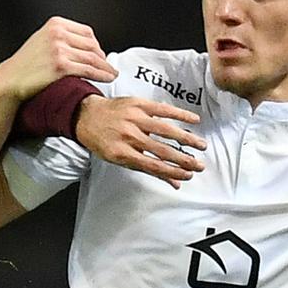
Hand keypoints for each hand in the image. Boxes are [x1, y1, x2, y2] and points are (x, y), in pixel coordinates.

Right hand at [0, 17, 116, 100]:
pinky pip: (88, 70)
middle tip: (107, 66)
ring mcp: (59, 49)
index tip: (100, 54)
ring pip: (93, 58)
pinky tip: (106, 78)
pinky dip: (101, 74)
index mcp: (55, 24)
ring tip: (111, 74)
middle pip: (92, 45)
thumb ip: (62, 38)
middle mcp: (58, 33)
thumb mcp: (42, 39)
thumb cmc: (25, 64)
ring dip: (106, 67)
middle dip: (102, 57)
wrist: (10, 79)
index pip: (87, 32)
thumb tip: (85, 45)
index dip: (96, 45)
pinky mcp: (61, 65)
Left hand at [76, 96, 207, 188]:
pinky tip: (194, 120)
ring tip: (201, 146)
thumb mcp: (119, 159)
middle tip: (200, 165)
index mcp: (122, 153)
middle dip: (184, 160)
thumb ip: (148, 169)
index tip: (188, 176)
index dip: (173, 172)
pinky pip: (163, 109)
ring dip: (186, 139)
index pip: (154, 166)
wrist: (85, 116)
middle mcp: (129, 136)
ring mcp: (134, 118)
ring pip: (166, 130)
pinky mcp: (138, 104)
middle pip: (162, 150)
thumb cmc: (103, 141)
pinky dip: (180, 114)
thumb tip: (174, 184)